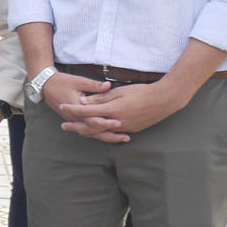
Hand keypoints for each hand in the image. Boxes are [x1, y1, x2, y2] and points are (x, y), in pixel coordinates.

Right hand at [44, 71, 122, 140]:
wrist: (46, 86)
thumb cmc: (62, 82)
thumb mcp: (79, 81)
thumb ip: (94, 86)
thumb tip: (108, 86)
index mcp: (76, 108)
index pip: (93, 119)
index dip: (106, 122)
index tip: (119, 122)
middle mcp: (75, 117)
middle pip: (94, 131)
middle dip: (110, 134)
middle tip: (126, 136)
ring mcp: (74, 120)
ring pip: (91, 133)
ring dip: (107, 137)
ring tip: (122, 139)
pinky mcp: (74, 120)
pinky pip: (88, 131)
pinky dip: (99, 134)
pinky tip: (109, 136)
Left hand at [62, 81, 185, 141]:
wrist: (164, 101)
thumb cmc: (141, 92)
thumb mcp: (119, 92)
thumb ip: (101, 98)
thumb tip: (84, 101)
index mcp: (113, 110)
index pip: (87, 111)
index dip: (73, 109)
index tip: (62, 106)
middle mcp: (117, 122)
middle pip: (91, 127)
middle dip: (76, 126)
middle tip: (63, 125)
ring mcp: (124, 128)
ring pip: (101, 133)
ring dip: (87, 132)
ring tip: (76, 130)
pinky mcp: (131, 130)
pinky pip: (111, 134)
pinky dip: (101, 133)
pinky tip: (94, 132)